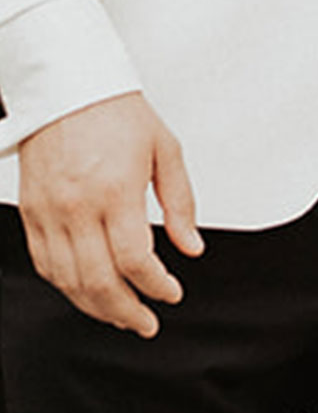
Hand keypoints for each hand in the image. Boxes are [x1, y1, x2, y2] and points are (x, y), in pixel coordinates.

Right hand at [14, 93, 203, 336]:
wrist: (68, 88)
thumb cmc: (119, 114)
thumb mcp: (166, 150)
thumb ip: (180, 203)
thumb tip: (191, 246)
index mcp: (115, 191)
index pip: (135, 259)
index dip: (156, 286)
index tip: (173, 294)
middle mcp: (77, 207)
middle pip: (98, 280)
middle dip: (126, 311)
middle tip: (147, 323)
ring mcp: (49, 212)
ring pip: (67, 279)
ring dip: (95, 306)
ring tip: (121, 315)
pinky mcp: (31, 212)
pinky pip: (44, 262)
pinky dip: (66, 285)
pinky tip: (87, 292)